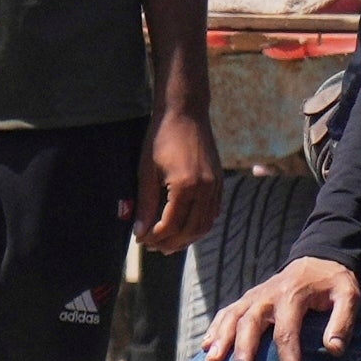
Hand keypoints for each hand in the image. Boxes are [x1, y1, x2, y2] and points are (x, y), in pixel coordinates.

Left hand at [136, 105, 221, 256]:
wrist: (186, 113)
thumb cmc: (161, 139)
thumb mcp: (146, 171)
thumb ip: (144, 204)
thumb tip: (139, 232)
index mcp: (186, 186)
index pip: (171, 225)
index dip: (155, 236)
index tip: (140, 239)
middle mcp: (206, 189)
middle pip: (191, 230)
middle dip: (171, 242)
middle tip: (153, 247)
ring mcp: (217, 186)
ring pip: (205, 224)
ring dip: (187, 238)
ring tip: (168, 244)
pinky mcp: (220, 182)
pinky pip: (213, 212)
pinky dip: (200, 225)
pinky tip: (186, 228)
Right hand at [203, 256, 360, 360]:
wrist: (317, 259)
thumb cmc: (333, 283)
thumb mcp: (348, 296)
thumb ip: (342, 321)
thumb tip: (333, 350)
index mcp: (293, 297)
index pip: (287, 333)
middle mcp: (268, 296)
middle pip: (250, 324)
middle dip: (243, 352)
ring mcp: (254, 296)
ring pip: (232, 317)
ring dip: (221, 339)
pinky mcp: (247, 299)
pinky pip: (226, 312)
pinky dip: (215, 328)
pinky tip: (206, 346)